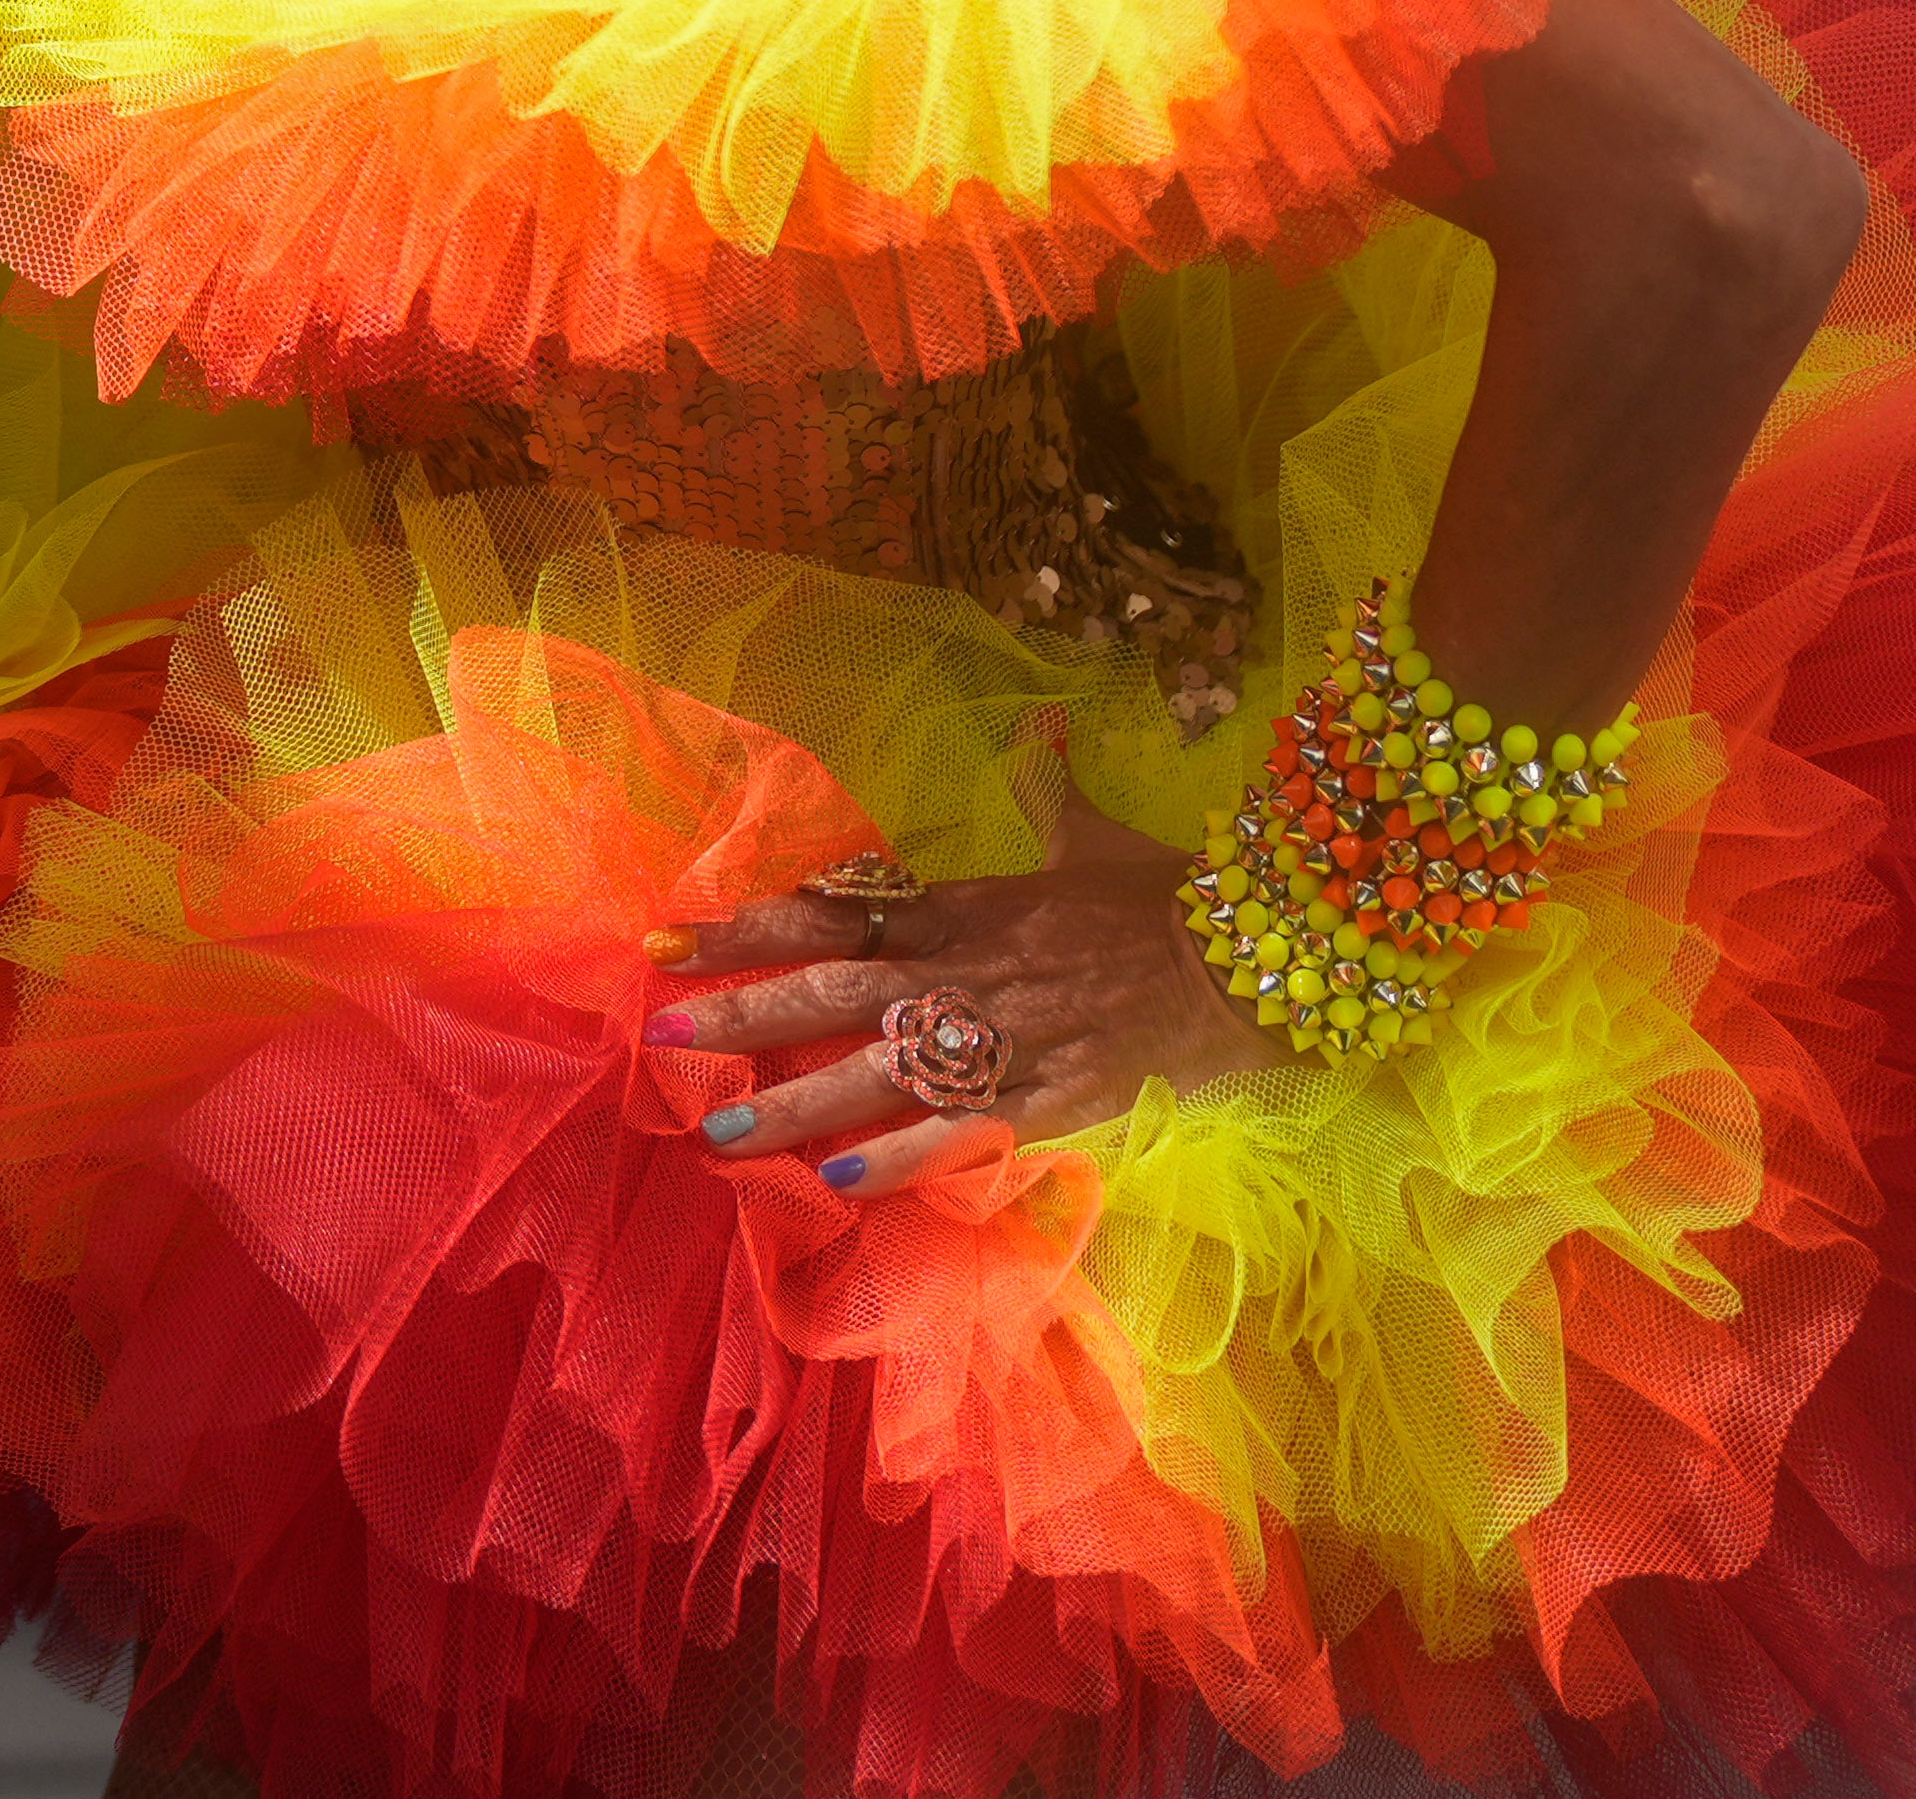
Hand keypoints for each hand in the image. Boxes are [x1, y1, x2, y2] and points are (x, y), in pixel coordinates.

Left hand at [653, 816, 1264, 1197]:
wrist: (1257, 954)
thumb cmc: (1168, 891)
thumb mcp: (1091, 833)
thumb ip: (1051, 789)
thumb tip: (1044, 729)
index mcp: (959, 903)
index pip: (826, 911)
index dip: (742, 927)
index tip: (665, 941)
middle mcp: (960, 967)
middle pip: (827, 990)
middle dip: (740, 1014)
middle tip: (658, 1035)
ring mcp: (1001, 1035)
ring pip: (873, 1071)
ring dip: (791, 1106)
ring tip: (716, 1134)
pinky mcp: (1049, 1097)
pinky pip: (959, 1133)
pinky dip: (901, 1161)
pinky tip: (838, 1185)